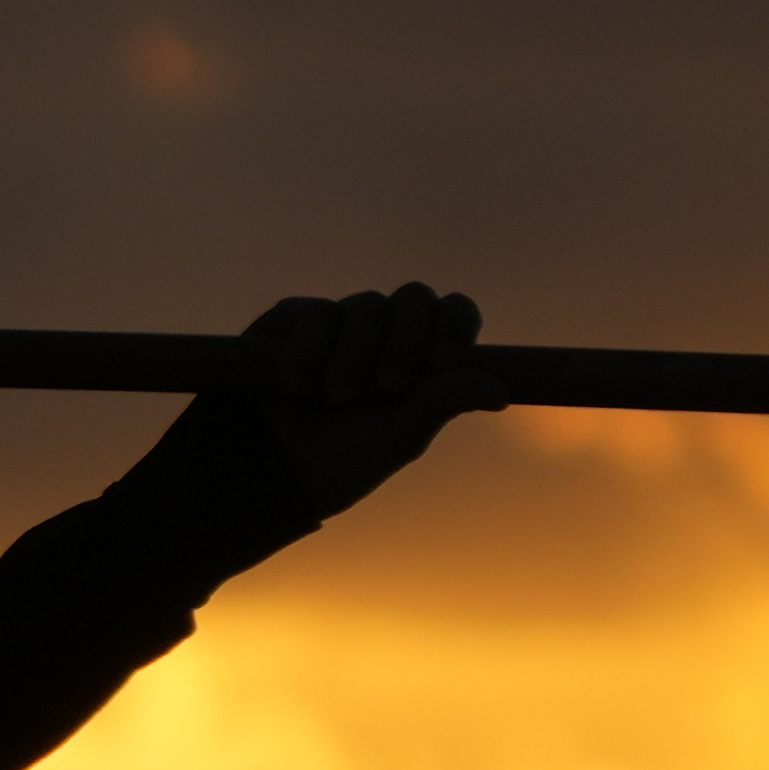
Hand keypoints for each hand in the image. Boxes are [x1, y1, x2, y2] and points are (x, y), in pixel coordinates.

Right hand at [241, 283, 500, 518]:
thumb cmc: (339, 462)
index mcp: (420, 357)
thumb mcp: (399, 436)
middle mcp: (383, 333)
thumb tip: (502, 391)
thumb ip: (443, 402)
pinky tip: (295, 382)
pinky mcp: (292, 320)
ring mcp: (339, 323)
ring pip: (366, 304)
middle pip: (414, 297)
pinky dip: (310, 347)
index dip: (455, 323)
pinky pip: (315, 313)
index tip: (441, 360)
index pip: (453, 312)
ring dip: (356, 353)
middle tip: (387, 385)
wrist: (267, 472)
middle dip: (406, 339)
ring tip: (334, 396)